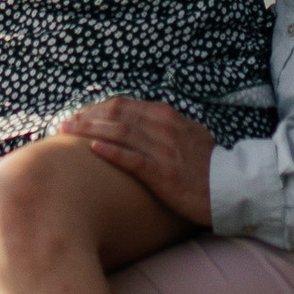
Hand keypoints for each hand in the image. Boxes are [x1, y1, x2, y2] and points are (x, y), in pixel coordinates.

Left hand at [59, 96, 214, 226]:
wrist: (230, 188)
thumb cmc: (207, 165)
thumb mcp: (190, 134)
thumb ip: (167, 126)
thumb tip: (144, 121)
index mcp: (167, 116)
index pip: (122, 105)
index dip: (95, 108)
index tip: (77, 115)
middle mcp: (163, 127)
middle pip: (115, 114)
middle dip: (85, 117)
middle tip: (63, 123)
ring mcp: (163, 149)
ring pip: (118, 133)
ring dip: (88, 131)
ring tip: (67, 133)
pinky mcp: (163, 173)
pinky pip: (131, 158)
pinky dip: (110, 151)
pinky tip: (91, 149)